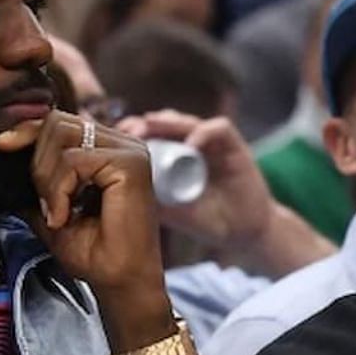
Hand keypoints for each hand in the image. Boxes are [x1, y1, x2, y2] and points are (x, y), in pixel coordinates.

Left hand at [0, 114, 166, 298]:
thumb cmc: (93, 253)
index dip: (27, 130)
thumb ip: (33, 181)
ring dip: (47, 178)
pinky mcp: (130, 164)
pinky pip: (75, 160)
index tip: (0, 146)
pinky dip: (59, 190)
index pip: (58, 122)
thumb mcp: (48, 210)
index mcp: (104, 150)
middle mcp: (120, 144)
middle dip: (37, 163)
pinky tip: (63, 217)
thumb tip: (3, 154)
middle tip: (44, 205)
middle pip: (57, 122)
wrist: (119, 283)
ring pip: (63, 135)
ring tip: (56, 214)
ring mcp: (129, 151)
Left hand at [115, 110, 270, 249]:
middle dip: (142, 123)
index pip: (148, 136)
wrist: (244, 233)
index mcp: (171, 159)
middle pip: (163, 123)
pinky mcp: (233, 145)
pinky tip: (191, 145)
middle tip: (127, 129)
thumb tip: (116, 194)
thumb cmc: (207, 222)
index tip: (112, 141)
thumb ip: (151, 200)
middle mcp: (189, 146)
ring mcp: (211, 144)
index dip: (130, 135)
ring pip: (186, 121)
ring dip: (167, 122)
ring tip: (150, 126)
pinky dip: (203, 133)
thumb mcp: (172, 213)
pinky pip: (218, 129)